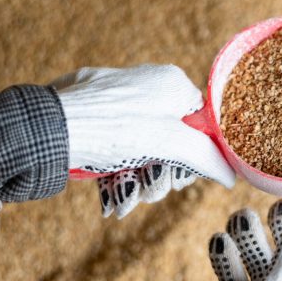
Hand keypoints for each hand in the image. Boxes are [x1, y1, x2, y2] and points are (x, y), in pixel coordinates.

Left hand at [51, 64, 234, 218]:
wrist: (49, 128)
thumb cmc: (116, 129)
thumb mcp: (172, 145)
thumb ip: (207, 159)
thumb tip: (232, 175)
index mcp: (172, 83)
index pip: (201, 123)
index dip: (196, 157)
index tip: (181, 179)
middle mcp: (147, 86)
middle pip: (172, 140)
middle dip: (162, 174)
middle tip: (149, 191)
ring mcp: (118, 99)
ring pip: (142, 149)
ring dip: (138, 180)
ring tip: (125, 198)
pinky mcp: (92, 114)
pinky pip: (117, 148)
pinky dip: (117, 174)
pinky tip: (111, 196)